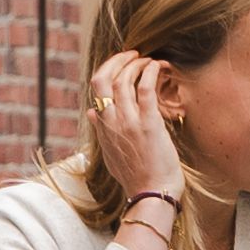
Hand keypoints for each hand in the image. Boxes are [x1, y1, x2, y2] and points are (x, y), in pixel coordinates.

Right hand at [84, 52, 187, 214]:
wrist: (151, 195)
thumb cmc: (136, 178)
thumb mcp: (110, 154)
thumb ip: (101, 132)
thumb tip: (90, 114)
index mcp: (103, 128)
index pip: (96, 91)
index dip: (107, 72)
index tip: (119, 66)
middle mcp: (111, 122)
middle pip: (103, 79)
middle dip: (117, 60)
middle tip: (132, 54)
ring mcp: (128, 122)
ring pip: (124, 80)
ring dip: (136, 64)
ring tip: (148, 60)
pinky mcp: (149, 124)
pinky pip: (145, 89)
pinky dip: (150, 72)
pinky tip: (158, 66)